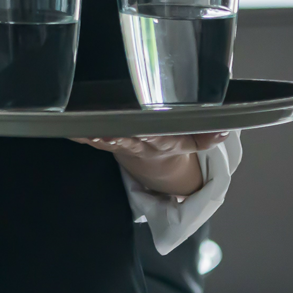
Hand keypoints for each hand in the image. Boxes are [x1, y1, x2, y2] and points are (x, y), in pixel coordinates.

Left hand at [72, 132, 229, 196]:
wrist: (157, 164)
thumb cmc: (171, 142)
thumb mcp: (190, 143)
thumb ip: (204, 136)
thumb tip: (224, 131)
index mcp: (160, 141)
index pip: (153, 137)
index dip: (144, 135)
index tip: (135, 131)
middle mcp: (138, 143)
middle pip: (125, 139)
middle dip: (113, 136)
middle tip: (102, 131)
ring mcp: (121, 143)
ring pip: (106, 139)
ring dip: (93, 135)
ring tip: (82, 129)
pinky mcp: (107, 141)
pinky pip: (91, 138)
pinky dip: (79, 133)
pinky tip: (69, 128)